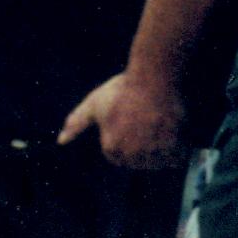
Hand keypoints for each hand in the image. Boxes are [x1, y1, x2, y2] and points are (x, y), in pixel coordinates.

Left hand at [58, 70, 186, 168]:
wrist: (153, 76)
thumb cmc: (122, 89)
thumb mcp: (94, 103)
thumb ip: (77, 123)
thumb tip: (61, 141)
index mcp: (111, 148)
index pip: (119, 156)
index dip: (126, 140)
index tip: (132, 124)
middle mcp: (132, 155)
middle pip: (139, 161)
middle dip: (143, 147)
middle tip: (147, 124)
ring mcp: (153, 151)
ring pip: (158, 161)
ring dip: (161, 151)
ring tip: (160, 129)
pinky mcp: (173, 145)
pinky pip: (176, 159)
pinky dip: (176, 151)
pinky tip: (174, 134)